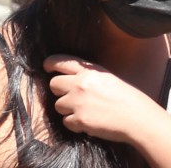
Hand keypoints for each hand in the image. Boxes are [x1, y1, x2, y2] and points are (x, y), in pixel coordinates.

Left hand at [46, 54, 169, 145]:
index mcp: (88, 72)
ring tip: (85, 113)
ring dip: (68, 110)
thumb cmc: (128, 100)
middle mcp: (80, 84)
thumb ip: (87, 76)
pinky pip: (66, 122)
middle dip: (60, 92)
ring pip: (58, 105)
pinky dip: (74, 125)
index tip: (47, 68)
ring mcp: (78, 102)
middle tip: (72, 98)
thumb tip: (68, 78)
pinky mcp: (80, 119)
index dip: (49, 64)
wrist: (140, 120)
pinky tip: (87, 124)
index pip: (60, 61)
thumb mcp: (107, 78)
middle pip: (53, 85)